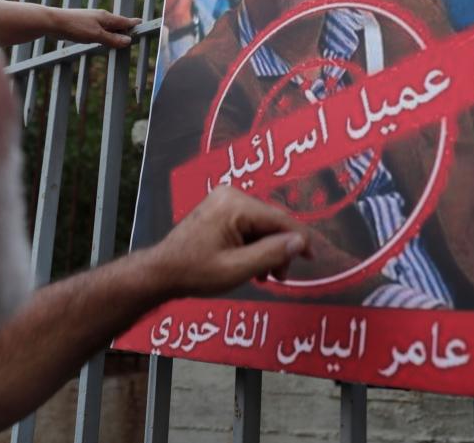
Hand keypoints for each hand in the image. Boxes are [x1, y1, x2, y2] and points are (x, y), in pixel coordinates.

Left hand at [53, 8, 140, 47]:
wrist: (54, 22)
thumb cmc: (75, 27)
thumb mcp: (96, 36)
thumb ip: (112, 39)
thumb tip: (128, 41)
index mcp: (106, 17)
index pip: (125, 21)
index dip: (134, 23)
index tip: (142, 23)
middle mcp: (100, 17)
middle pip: (117, 24)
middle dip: (125, 29)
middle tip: (135, 33)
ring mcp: (92, 20)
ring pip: (108, 27)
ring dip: (114, 33)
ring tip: (121, 38)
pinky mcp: (84, 25)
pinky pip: (99, 30)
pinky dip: (104, 34)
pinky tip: (102, 39)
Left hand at [148, 186, 311, 297]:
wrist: (161, 272)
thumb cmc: (196, 272)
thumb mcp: (237, 269)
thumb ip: (271, 254)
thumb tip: (300, 242)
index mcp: (235, 204)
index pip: (279, 219)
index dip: (299, 238)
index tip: (312, 258)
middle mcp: (231, 195)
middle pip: (270, 221)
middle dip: (279, 249)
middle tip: (278, 277)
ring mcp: (223, 201)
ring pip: (260, 225)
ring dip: (267, 250)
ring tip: (264, 277)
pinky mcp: (219, 210)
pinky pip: (247, 225)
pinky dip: (254, 245)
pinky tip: (252, 266)